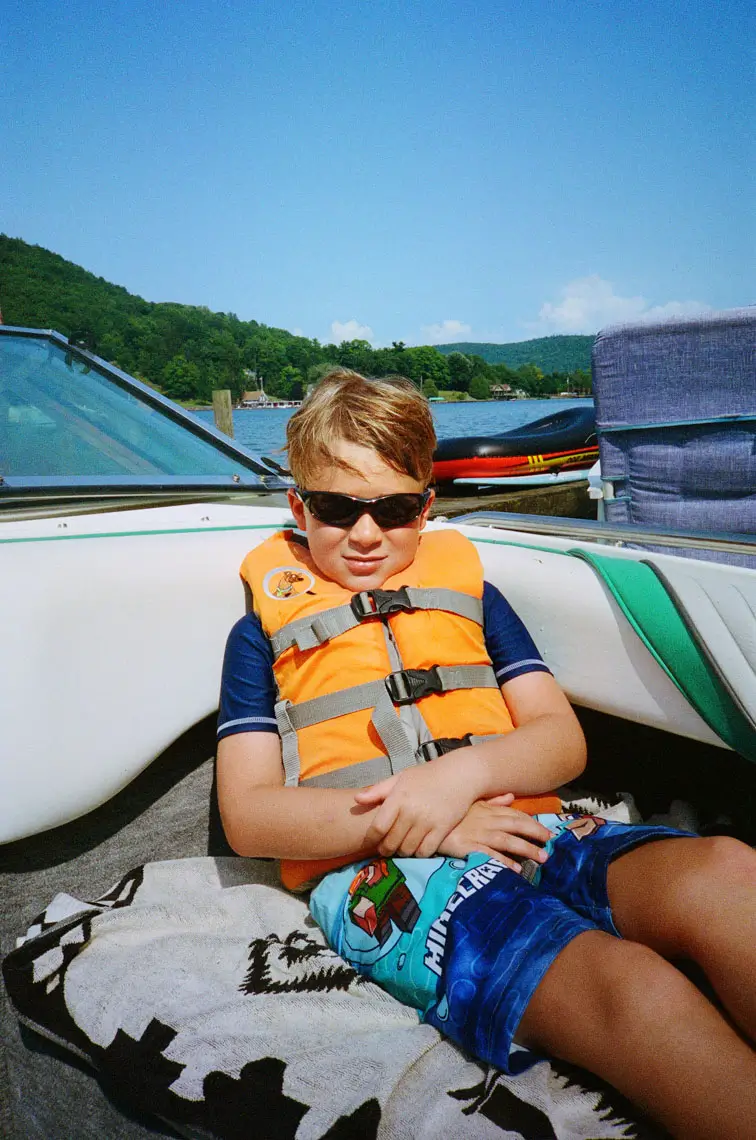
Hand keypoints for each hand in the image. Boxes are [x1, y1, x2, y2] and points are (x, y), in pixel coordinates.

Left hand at [355, 760, 477, 857]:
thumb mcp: (401, 778)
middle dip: (386, 849)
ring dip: (402, 852)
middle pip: (391, 843)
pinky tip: (417, 847)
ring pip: (407, 850)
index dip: (371, 839)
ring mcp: (427, 822)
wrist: (459, 775)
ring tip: (401, 848)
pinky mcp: (442, 830)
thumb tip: (357, 800)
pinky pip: (425, 851)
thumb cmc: (426, 776)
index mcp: (398, 798)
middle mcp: (411, 812)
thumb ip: (378, 791)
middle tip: (386, 848)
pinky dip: (418, 853)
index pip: (378, 828)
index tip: (372, 842)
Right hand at [437, 800, 552, 872]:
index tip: (546, 832)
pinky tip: (516, 870)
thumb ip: (492, 801)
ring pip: (507, 840)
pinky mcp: (468, 848)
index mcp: (487, 809)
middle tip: (551, 843)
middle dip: (535, 834)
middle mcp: (486, 820)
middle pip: (516, 825)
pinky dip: (503, 862)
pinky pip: (489, 855)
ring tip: (541, 858)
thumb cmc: (449, 815)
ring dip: (526, 849)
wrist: (426, 823)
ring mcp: (478, 834)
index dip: (532, 823)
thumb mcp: (471, 804)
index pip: (515, 815)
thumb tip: (511, 797)